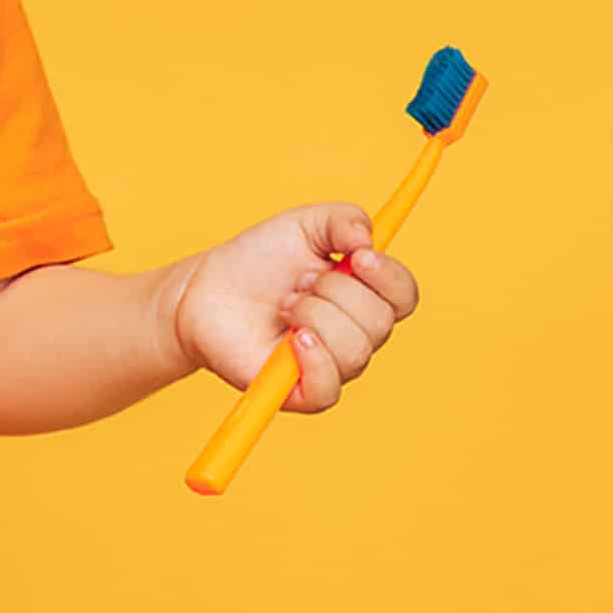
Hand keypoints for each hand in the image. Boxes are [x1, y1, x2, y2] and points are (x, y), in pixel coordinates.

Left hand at [169, 202, 420, 412]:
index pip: (405, 295)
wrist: (208, 290)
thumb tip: (369, 241)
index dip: (388, 276)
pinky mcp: (304, 392)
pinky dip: (313, 358)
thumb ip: (344, 219)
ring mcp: (333, 365)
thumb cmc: (258, 260)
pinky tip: (290, 338)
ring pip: (354, 350)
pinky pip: (330, 388)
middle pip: (380, 322)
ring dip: (313, 316)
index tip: (358, 256)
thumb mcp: (303, 224)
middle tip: (297, 282)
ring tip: (284, 305)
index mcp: (365, 294)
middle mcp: (357, 333)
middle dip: (334, 291)